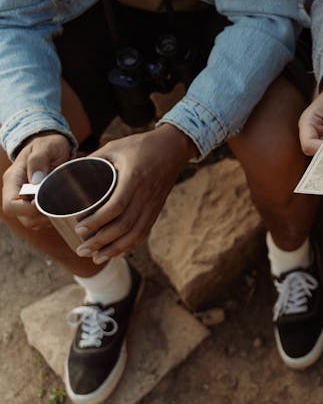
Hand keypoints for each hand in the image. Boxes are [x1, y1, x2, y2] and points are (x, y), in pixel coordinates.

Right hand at [1, 132, 71, 229]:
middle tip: (60, 208)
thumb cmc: (49, 143)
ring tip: (63, 208)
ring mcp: (26, 198)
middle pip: (21, 217)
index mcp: (14, 179)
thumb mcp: (46, 146)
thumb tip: (35, 181)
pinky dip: (51, 218)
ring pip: (31, 221)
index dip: (26, 210)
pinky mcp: (36, 202)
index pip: (10, 204)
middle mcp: (16, 191)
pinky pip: (40, 218)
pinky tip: (64, 208)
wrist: (52, 144)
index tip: (46, 203)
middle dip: (40, 216)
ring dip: (47, 219)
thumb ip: (39, 160)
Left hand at [74, 125, 194, 262]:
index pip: (117, 206)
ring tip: (96, 258)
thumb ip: (93, 160)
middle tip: (81, 249)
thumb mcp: (115, 147)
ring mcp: (153, 203)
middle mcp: (146, 194)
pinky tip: (116, 253)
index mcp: (134, 178)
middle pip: (124, 225)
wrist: (173, 148)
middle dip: (101, 241)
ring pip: (135, 233)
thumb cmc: (142, 145)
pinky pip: (144, 232)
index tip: (79, 228)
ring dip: (115, 249)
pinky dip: (130, 245)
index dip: (98, 221)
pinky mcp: (156, 209)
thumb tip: (68, 173)